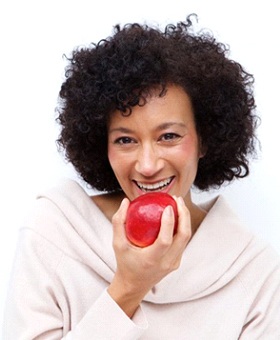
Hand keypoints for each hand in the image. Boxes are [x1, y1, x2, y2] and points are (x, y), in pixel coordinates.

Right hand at [107, 196, 191, 316]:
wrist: (134, 285)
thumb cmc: (124, 262)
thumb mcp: (117, 244)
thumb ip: (118, 222)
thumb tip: (126, 201)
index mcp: (152, 260)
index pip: (165, 240)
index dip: (169, 223)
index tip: (168, 207)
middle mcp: (166, 263)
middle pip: (183, 237)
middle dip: (184, 215)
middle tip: (177, 200)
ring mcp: (174, 263)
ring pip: (186, 238)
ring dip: (185, 219)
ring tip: (179, 204)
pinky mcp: (177, 262)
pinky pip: (183, 242)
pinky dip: (182, 227)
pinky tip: (177, 215)